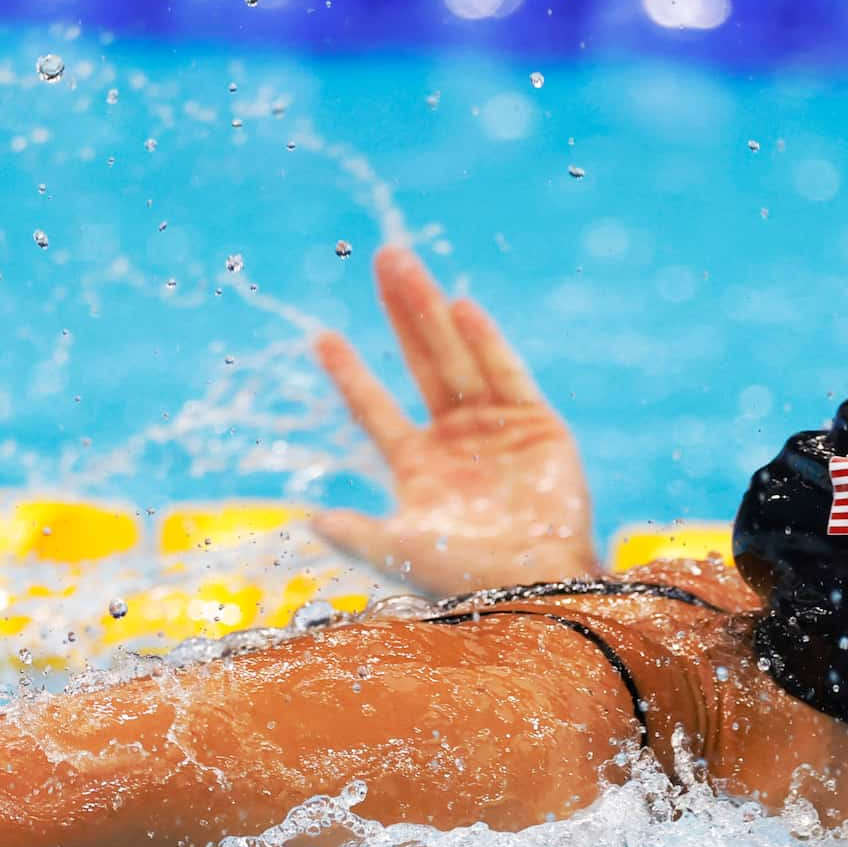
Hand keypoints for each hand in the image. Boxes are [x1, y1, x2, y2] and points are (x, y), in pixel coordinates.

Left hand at [309, 244, 598, 596]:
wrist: (540, 589)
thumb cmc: (470, 581)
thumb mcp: (404, 555)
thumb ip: (359, 535)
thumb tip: (307, 519)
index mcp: (417, 468)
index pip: (374, 409)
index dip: (350, 374)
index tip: (320, 337)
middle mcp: (453, 439)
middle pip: (420, 361)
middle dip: (400, 312)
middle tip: (380, 257)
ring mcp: (495, 427)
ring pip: (456, 356)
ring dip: (432, 309)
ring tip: (405, 264)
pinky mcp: (536, 423)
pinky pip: (505, 372)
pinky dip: (485, 342)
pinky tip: (462, 308)